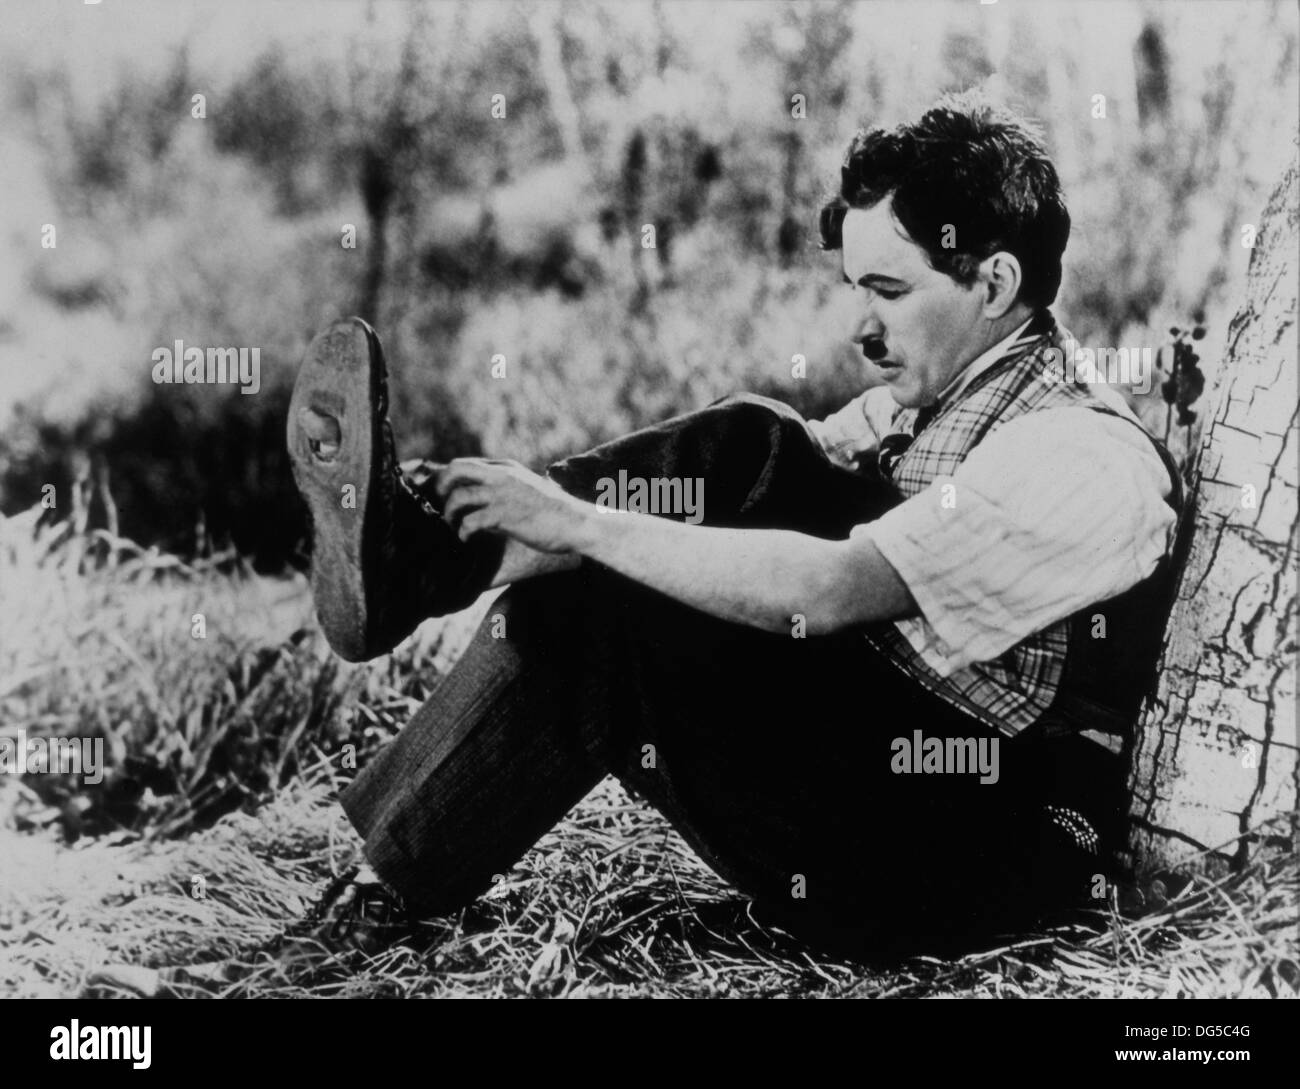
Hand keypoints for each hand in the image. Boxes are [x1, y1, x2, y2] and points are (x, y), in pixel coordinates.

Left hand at [433, 458, 590, 553]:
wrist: (576, 522)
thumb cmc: (554, 512)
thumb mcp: (527, 489)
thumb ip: (506, 489)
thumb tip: (482, 503)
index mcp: (506, 468)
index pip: (465, 464)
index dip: (448, 479)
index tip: (442, 495)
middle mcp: (501, 476)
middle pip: (455, 469)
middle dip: (440, 487)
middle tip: (438, 506)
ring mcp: (502, 494)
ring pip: (458, 497)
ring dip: (449, 514)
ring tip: (453, 527)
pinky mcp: (504, 515)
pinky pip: (469, 522)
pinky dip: (463, 532)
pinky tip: (466, 539)